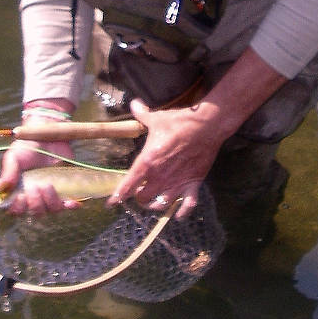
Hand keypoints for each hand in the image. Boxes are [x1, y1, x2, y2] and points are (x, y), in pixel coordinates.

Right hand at [0, 138, 77, 214]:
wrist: (48, 134)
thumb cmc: (28, 146)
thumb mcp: (14, 156)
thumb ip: (8, 171)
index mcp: (19, 191)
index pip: (16, 210)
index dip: (18, 208)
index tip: (20, 196)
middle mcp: (35, 196)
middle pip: (35, 213)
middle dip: (35, 203)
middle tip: (35, 186)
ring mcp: (50, 194)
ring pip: (51, 210)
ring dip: (50, 201)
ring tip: (48, 184)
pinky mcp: (65, 189)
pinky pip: (68, 204)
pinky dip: (70, 206)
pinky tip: (71, 203)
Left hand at [108, 98, 223, 217]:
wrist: (206, 126)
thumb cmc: (179, 122)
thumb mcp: (156, 118)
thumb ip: (142, 114)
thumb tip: (134, 104)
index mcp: (148, 162)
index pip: (128, 184)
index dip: (118, 195)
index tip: (111, 203)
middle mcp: (160, 177)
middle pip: (143, 198)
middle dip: (138, 197)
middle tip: (138, 192)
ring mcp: (177, 183)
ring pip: (161, 205)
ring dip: (155, 205)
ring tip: (153, 203)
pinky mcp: (193, 184)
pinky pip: (187, 205)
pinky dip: (182, 212)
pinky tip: (179, 214)